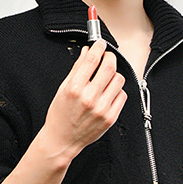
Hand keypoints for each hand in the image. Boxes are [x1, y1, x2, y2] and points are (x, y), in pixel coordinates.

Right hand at [42, 41, 126, 159]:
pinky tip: (107, 93)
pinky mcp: (110, 117)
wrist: (62, 139)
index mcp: (74, 89)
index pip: (92, 59)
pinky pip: (122, 95)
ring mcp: (102, 108)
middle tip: (106, 57)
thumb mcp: (62, 88)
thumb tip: (87, 52)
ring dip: (113, 74)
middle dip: (109, 57)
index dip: (98, 47)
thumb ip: (77, 69)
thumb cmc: (60, 115)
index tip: (100, 44)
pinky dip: (116, 90)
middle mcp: (89, 98)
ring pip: (119, 79)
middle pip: (109, 66)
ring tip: (105, 78)